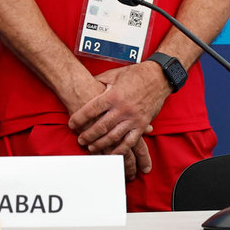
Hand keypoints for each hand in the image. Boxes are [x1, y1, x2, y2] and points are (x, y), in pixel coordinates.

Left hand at [68, 63, 166, 178]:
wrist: (157, 77)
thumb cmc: (133, 74)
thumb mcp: (112, 75)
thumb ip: (98, 83)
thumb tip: (84, 86)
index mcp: (112, 96)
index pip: (91, 110)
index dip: (79, 119)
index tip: (71, 124)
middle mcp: (122, 109)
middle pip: (101, 126)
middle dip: (88, 135)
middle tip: (80, 140)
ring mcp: (133, 118)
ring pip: (114, 136)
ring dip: (101, 144)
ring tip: (91, 147)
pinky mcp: (142, 125)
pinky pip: (130, 141)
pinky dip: (121, 150)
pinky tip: (112, 154)